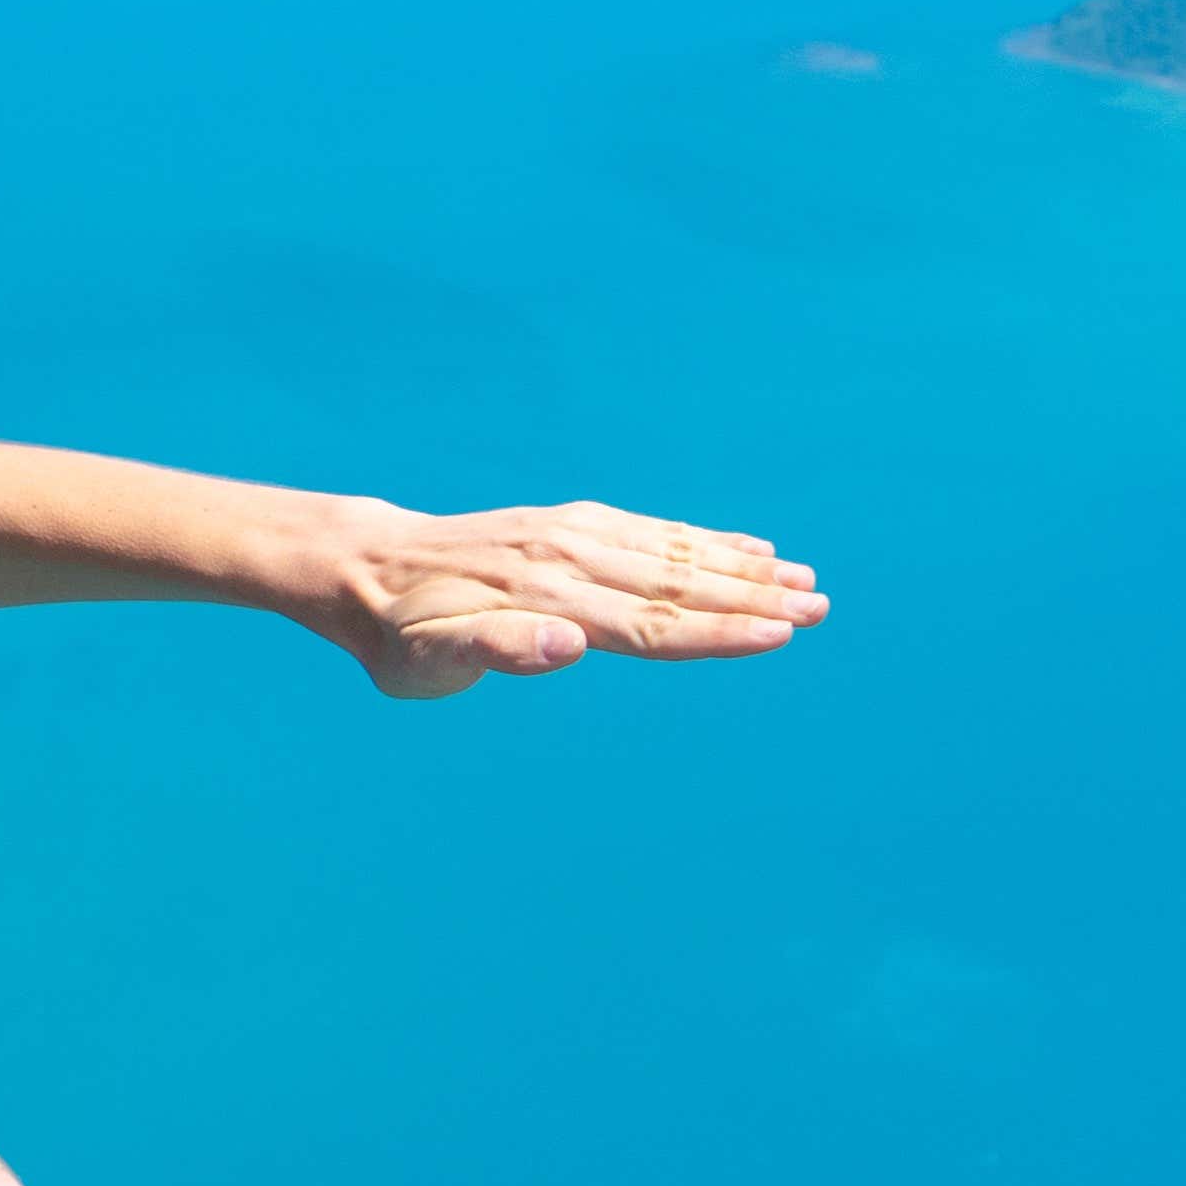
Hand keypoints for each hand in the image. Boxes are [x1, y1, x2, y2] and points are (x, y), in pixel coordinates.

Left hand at [284, 497, 825, 698]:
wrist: (363, 568)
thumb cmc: (395, 635)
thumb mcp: (425, 662)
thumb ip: (495, 651)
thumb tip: (568, 646)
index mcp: (542, 599)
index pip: (648, 623)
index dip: (718, 631)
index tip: (779, 633)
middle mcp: (565, 558)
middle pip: (674, 582)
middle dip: (752, 597)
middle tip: (821, 606)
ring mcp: (569, 534)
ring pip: (672, 551)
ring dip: (741, 565)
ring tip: (805, 578)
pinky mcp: (568, 523)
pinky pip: (649, 529)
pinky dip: (704, 538)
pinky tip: (749, 545)